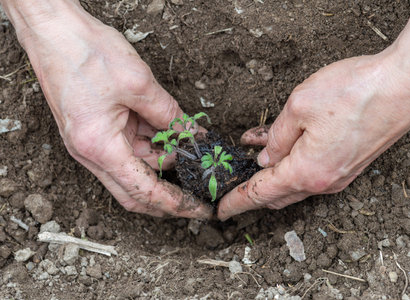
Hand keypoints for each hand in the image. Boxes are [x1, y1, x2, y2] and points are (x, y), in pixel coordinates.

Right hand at [12, 2, 211, 217]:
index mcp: (100, 147)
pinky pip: (128, 148)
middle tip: (199, 192)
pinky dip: (152, 145)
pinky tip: (172, 135)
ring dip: (163, 161)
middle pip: (135, 190)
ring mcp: (92, 143)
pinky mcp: (95, 130)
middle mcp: (92, 153)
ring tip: (192, 149)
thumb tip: (192, 134)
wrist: (52, 31)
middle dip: (168, 194)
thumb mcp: (139, 83)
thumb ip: (169, 113)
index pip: (142, 190)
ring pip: (135, 166)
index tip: (198, 210)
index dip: (174, 203)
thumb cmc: (85, 52)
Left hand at [218, 51, 409, 219]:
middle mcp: (324, 182)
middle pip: (278, 194)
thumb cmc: (355, 93)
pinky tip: (288, 144)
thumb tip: (266, 157)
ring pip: (296, 182)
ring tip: (257, 150)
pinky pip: (313, 172)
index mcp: (306, 171)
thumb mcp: (299, 106)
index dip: (237, 202)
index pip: (261, 194)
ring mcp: (340, 175)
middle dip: (253, 190)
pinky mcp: (351, 164)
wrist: (405, 86)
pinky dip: (294, 164)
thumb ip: (276, 136)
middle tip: (233, 181)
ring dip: (274, 171)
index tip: (220, 211)